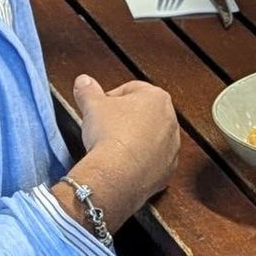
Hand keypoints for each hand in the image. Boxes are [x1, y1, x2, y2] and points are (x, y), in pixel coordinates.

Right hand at [70, 73, 178, 216]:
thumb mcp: (92, 106)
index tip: (99, 109)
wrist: (116, 175)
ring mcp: (172, 146)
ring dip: (134, 141)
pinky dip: (140, 162)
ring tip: (114, 148)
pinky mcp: (168, 170)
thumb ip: (88, 90)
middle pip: (143, 114)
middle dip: (124, 119)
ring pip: (150, 139)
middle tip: (105, 129)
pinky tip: (124, 165)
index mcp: (157, 97)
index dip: (111, 98)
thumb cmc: (109, 135)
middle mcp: (170, 120)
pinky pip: (153, 162)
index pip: (131, 90)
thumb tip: (83, 81)